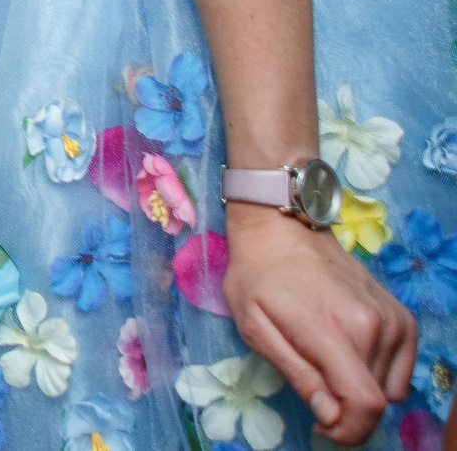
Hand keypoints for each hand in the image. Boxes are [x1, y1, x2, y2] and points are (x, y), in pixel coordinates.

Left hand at [224, 203, 412, 443]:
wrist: (283, 229)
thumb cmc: (258, 277)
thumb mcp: (256, 329)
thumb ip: (298, 375)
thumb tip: (330, 417)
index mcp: (333, 331)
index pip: (365, 404)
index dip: (348, 430)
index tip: (324, 426)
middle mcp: (374, 327)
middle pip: (376, 400)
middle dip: (346, 407)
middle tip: (313, 381)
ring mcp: (393, 320)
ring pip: (389, 387)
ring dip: (360, 386)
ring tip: (326, 358)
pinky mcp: (403, 317)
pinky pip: (401, 368)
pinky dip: (379, 372)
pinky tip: (349, 350)